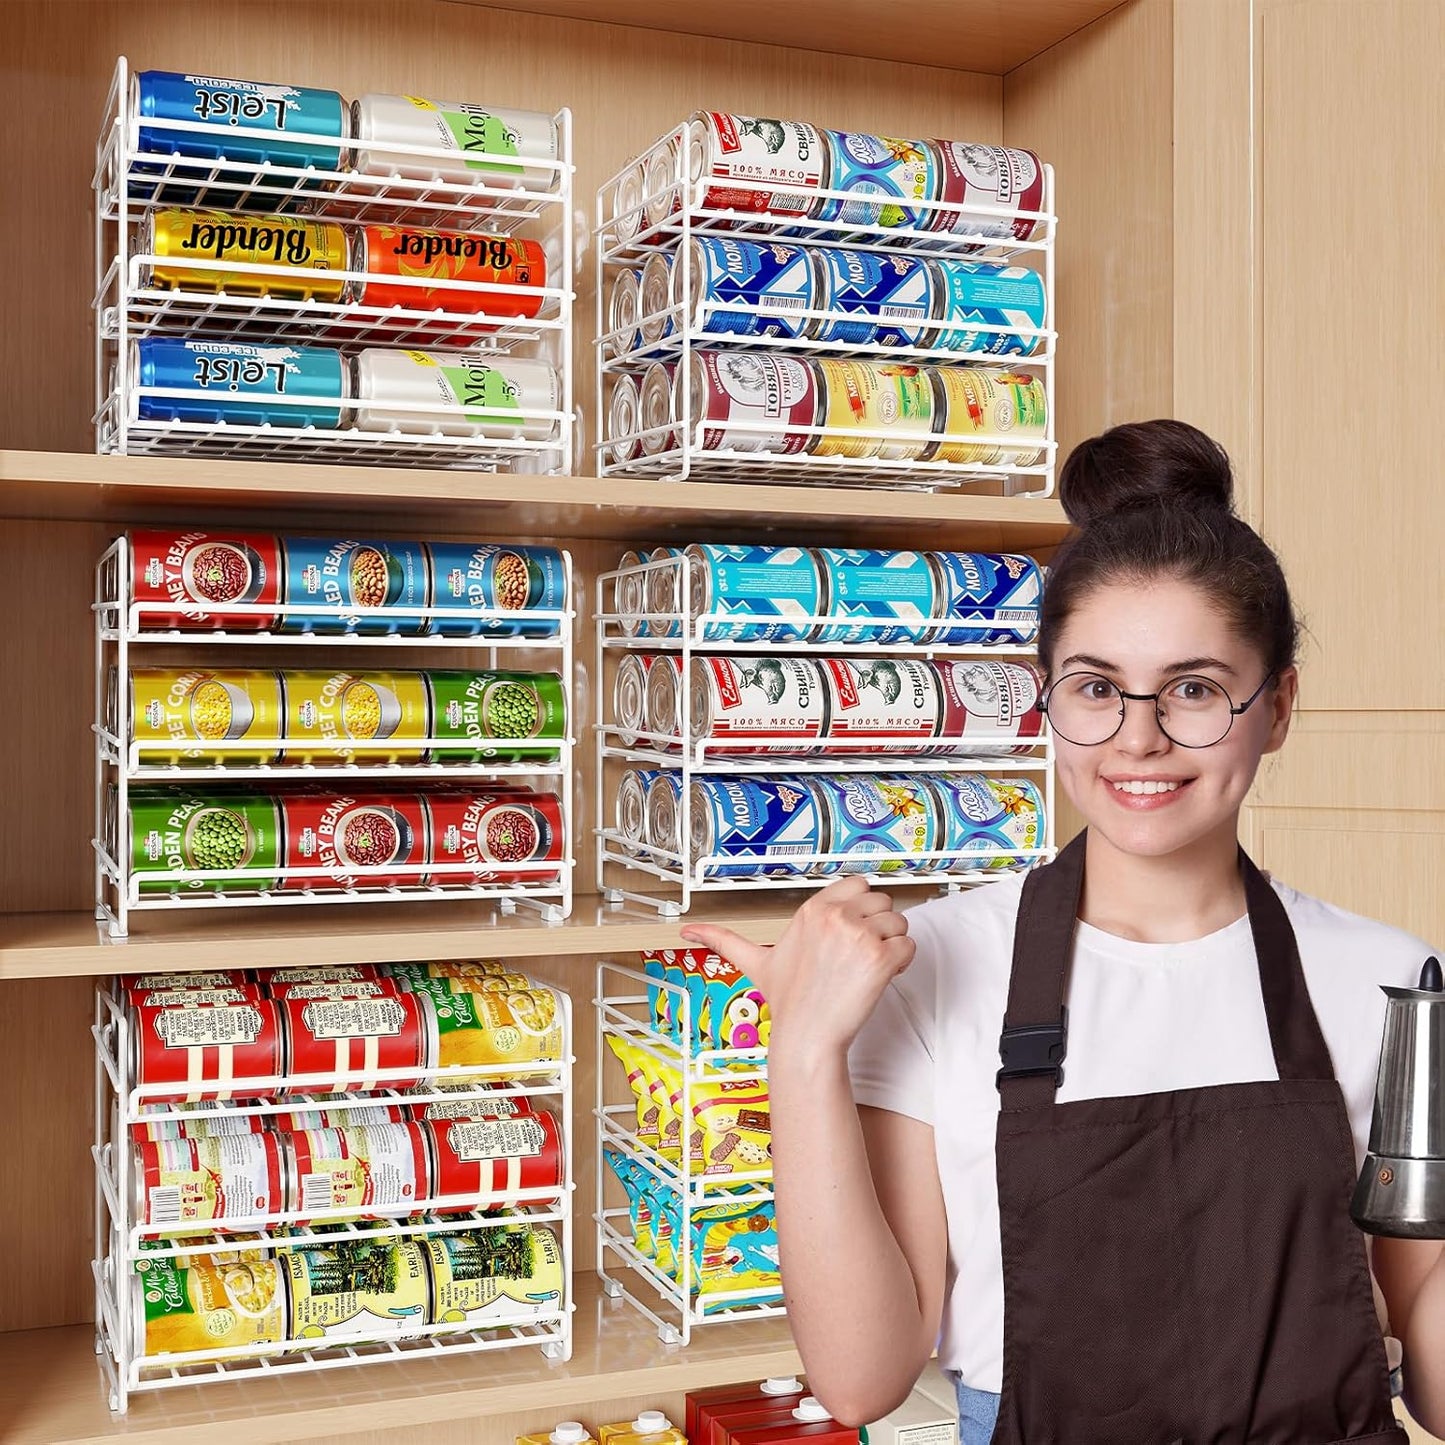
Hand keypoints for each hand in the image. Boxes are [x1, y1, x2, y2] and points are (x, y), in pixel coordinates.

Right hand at [679, 875, 914, 1058]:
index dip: (862, 908)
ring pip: (900, 922)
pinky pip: (909, 945)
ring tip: (868, 968)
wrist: (807, 1036)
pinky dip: (903, 963)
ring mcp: (858, 935)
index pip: (859, 884)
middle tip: (861, 955)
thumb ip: (723, 940)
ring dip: (892, 945)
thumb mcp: (756, 963)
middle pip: (883, 901)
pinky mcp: (880, 957)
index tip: (852, 932)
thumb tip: (688, 931)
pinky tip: (881, 978)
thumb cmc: (789, 1001)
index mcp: (812, 909)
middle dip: (880, 927)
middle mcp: (835, 916)